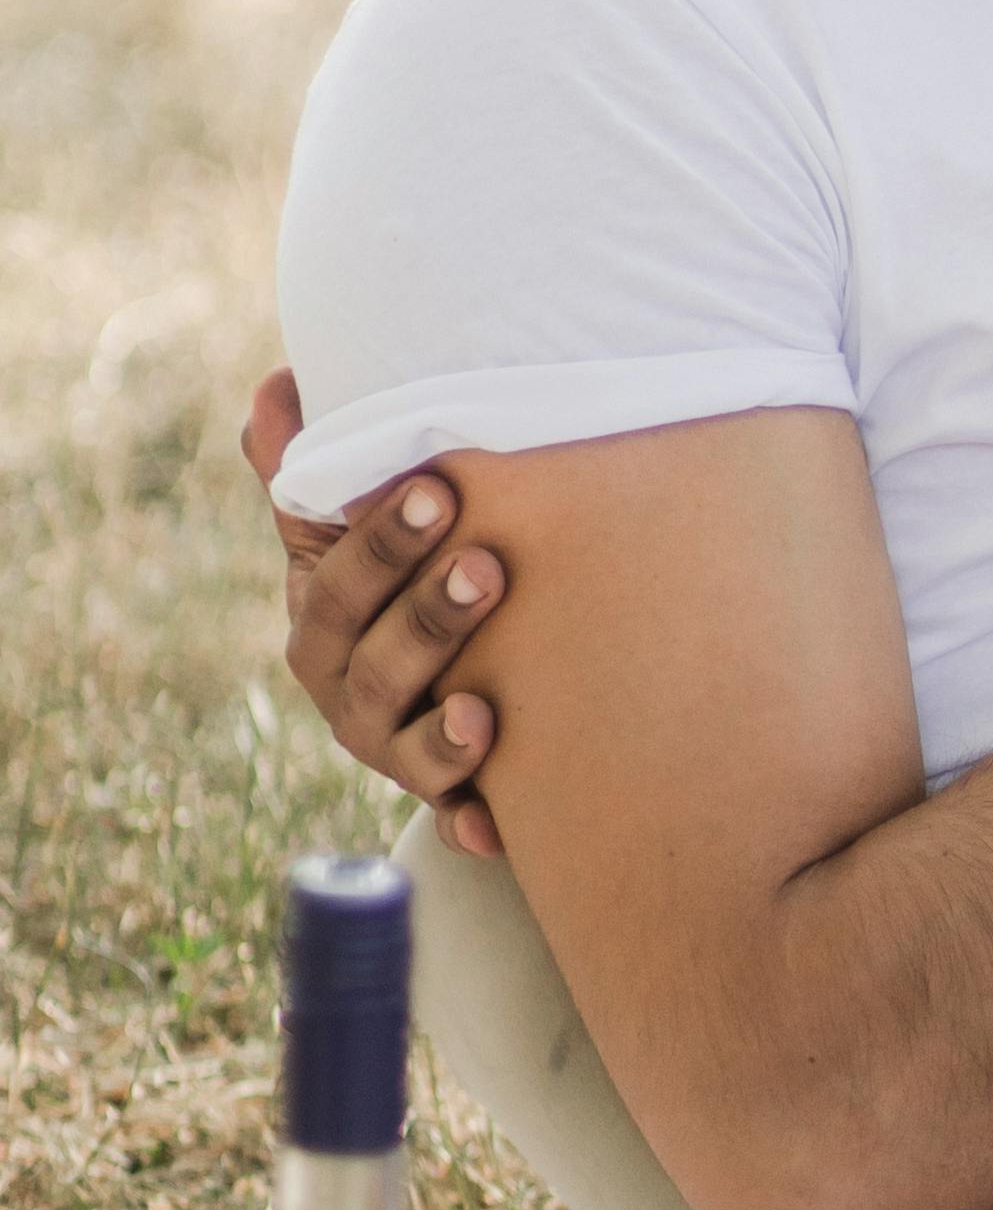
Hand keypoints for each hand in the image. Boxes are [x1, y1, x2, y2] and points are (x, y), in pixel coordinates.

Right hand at [241, 364, 509, 857]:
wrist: (442, 673)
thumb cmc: (399, 576)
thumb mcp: (352, 525)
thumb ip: (319, 465)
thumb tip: (280, 382)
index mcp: (321, 617)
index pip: (338, 579)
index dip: (381, 539)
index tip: (436, 487)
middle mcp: (344, 690)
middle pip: (373, 663)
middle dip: (427, 617)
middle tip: (488, 566)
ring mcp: (390, 749)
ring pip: (403, 747)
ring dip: (442, 733)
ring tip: (482, 710)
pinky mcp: (441, 797)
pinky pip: (449, 821)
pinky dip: (468, 824)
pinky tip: (495, 827)